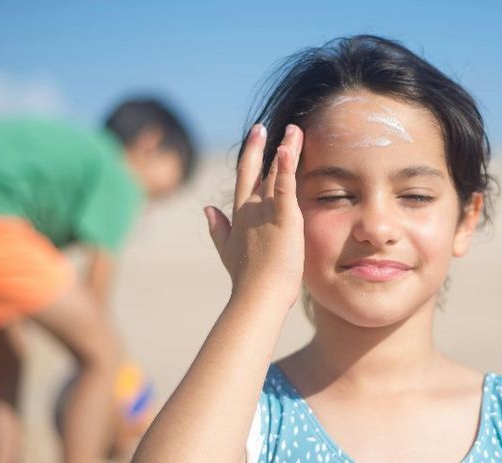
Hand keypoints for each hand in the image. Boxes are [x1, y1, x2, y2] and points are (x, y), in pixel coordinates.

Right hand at [204, 123, 305, 307]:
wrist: (257, 296)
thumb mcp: (227, 251)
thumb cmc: (247, 280)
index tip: (255, 138)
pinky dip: (287, 164)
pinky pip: (284, 184)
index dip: (250, 158)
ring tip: (295, 129)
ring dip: (286, 148)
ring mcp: (265, 210)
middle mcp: (250, 208)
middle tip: (261, 127)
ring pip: (275, 171)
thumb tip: (206, 208)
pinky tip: (288, 147)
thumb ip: (218, 229)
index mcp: (239, 216)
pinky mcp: (284, 216)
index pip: (245, 180)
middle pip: (254, 170)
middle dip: (258, 146)